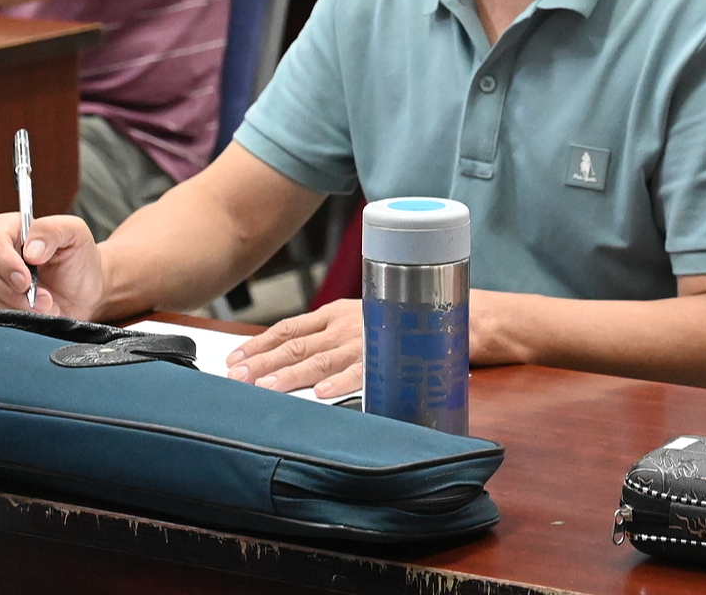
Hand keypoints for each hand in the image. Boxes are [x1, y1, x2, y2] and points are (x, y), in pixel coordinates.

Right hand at [0, 212, 108, 318]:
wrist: (84, 291)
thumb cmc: (79, 258)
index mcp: (10, 227)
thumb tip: (30, 251)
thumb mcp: (76, 233)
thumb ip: (51, 231)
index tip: (25, 281)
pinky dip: (10, 315)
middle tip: (45, 300)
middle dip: (15, 291)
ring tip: (47, 306)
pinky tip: (33, 314)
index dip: (6, 262)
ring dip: (17, 305)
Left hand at [224, 289, 524, 396]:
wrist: (471, 317)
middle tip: (235, 378)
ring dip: (289, 376)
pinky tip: (319, 395)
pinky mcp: (395, 356)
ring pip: (321, 359)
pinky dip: (340, 383)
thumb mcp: (374, 318)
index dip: (261, 342)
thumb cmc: (420, 321)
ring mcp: (372, 338)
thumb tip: (310, 363)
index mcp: (345, 310)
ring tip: (262, 390)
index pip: (292, 326)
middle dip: (263, 361)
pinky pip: (363, 372)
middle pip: (298, 343)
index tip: (236, 358)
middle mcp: (353, 321)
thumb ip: (344, 337)